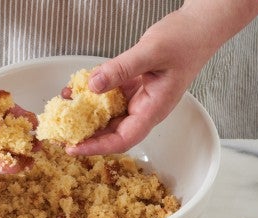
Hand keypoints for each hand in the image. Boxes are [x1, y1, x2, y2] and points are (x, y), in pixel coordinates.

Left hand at [66, 0, 257, 155]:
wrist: (197, 27)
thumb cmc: (184, 41)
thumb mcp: (150, 52)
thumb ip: (121, 69)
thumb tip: (92, 86)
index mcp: (154, 109)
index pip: (123, 139)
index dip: (97, 147)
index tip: (74, 148)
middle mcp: (145, 108)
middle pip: (112, 132)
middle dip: (86, 135)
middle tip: (60, 133)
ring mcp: (138, 98)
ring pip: (108, 114)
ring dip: (85, 114)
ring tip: (64, 108)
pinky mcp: (132, 86)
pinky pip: (109, 96)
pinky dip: (92, 94)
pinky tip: (77, 88)